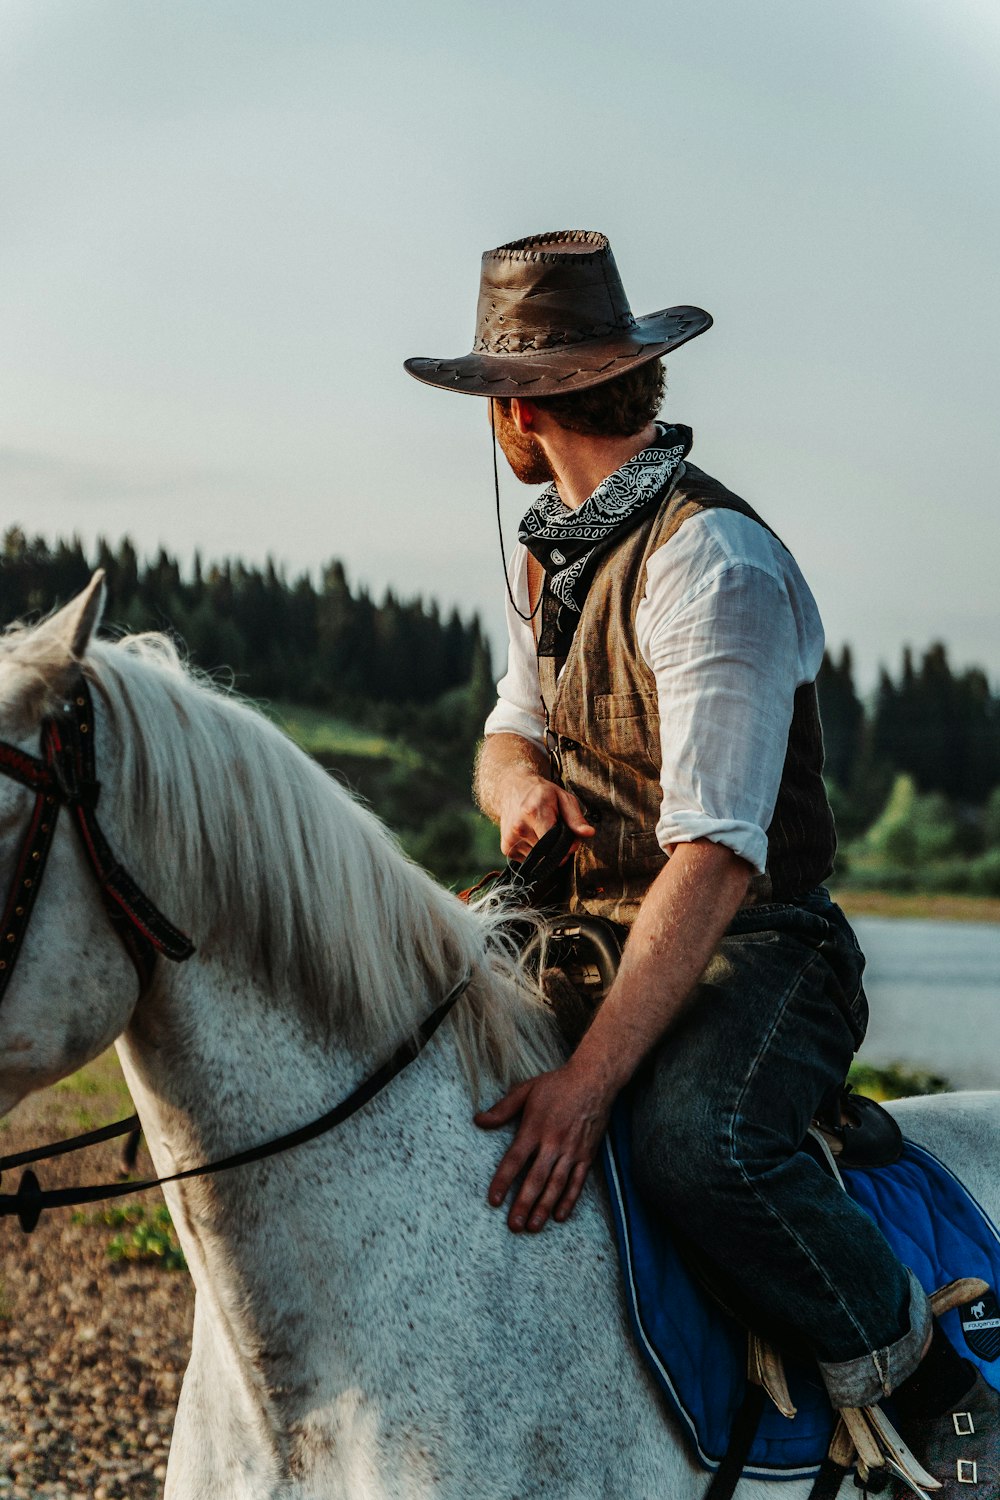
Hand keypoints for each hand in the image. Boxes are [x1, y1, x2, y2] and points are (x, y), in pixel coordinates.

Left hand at [474, 1061, 612, 1232]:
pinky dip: (569, 1200)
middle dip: (524, 1204)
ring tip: (533, 1226)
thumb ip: (502, 1109)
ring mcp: (572, 1151)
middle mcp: (553, 1142)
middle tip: (514, 1225)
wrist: (593, 1080)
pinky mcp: (587, 1155)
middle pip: (535, 1179)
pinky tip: (559, 1216)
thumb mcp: (525, 1090)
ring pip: (556, 1185)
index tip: (494, 1200)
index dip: (503, 1181)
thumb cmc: (556, 1085)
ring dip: (544, 1207)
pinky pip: (578, 1182)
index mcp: (534, 1128)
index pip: (514, 1160)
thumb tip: (478, 1120)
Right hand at [498, 774, 593, 860]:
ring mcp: (511, 839)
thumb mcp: (563, 798)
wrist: (511, 789)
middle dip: (558, 850)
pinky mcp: (506, 848)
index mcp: (534, 813)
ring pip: (539, 859)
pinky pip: (528, 861)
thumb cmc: (541, 793)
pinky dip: (535, 853)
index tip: (570, 840)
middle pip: (548, 853)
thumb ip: (576, 818)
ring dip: (546, 852)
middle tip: (558, 835)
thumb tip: (589, 833)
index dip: (566, 846)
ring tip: (544, 833)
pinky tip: (533, 837)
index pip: (554, 843)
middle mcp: (519, 827)